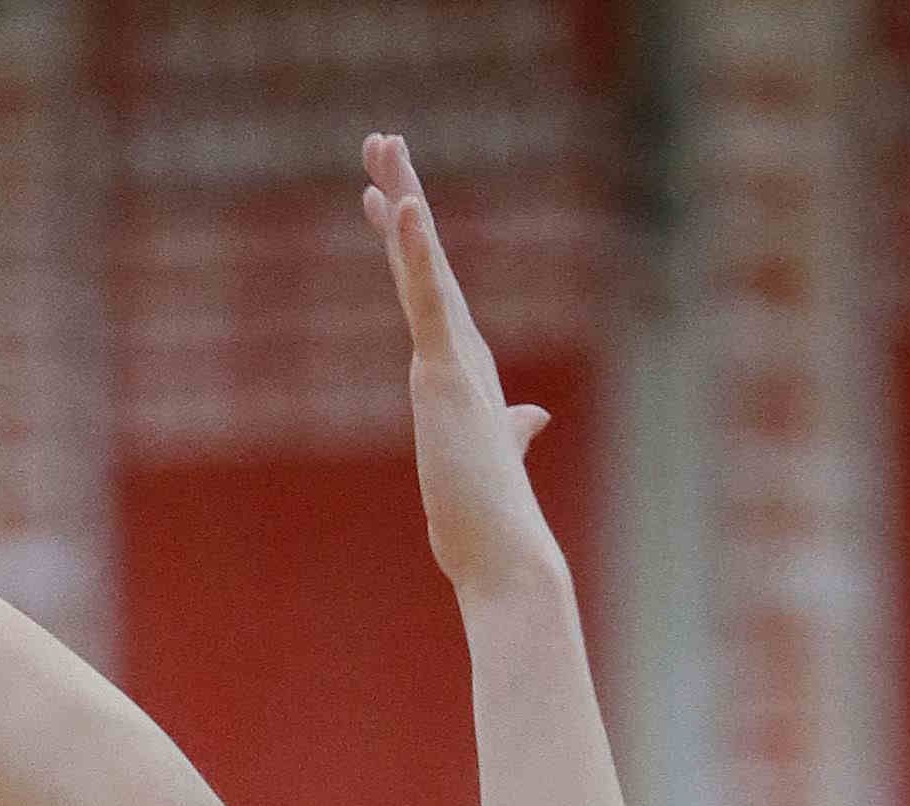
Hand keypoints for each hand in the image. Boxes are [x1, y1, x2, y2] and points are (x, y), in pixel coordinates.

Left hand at [360, 133, 561, 600]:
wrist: (507, 559)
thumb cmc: (491, 528)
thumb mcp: (490, 466)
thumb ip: (510, 434)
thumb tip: (528, 420)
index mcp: (468, 376)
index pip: (430, 296)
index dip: (408, 244)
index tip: (383, 200)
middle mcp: (464, 357)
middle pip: (424, 262)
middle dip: (402, 197)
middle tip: (381, 140)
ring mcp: (455, 361)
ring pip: (423, 265)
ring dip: (402, 200)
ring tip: (382, 146)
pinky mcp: (445, 374)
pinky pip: (426, 299)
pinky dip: (414, 250)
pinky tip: (400, 203)